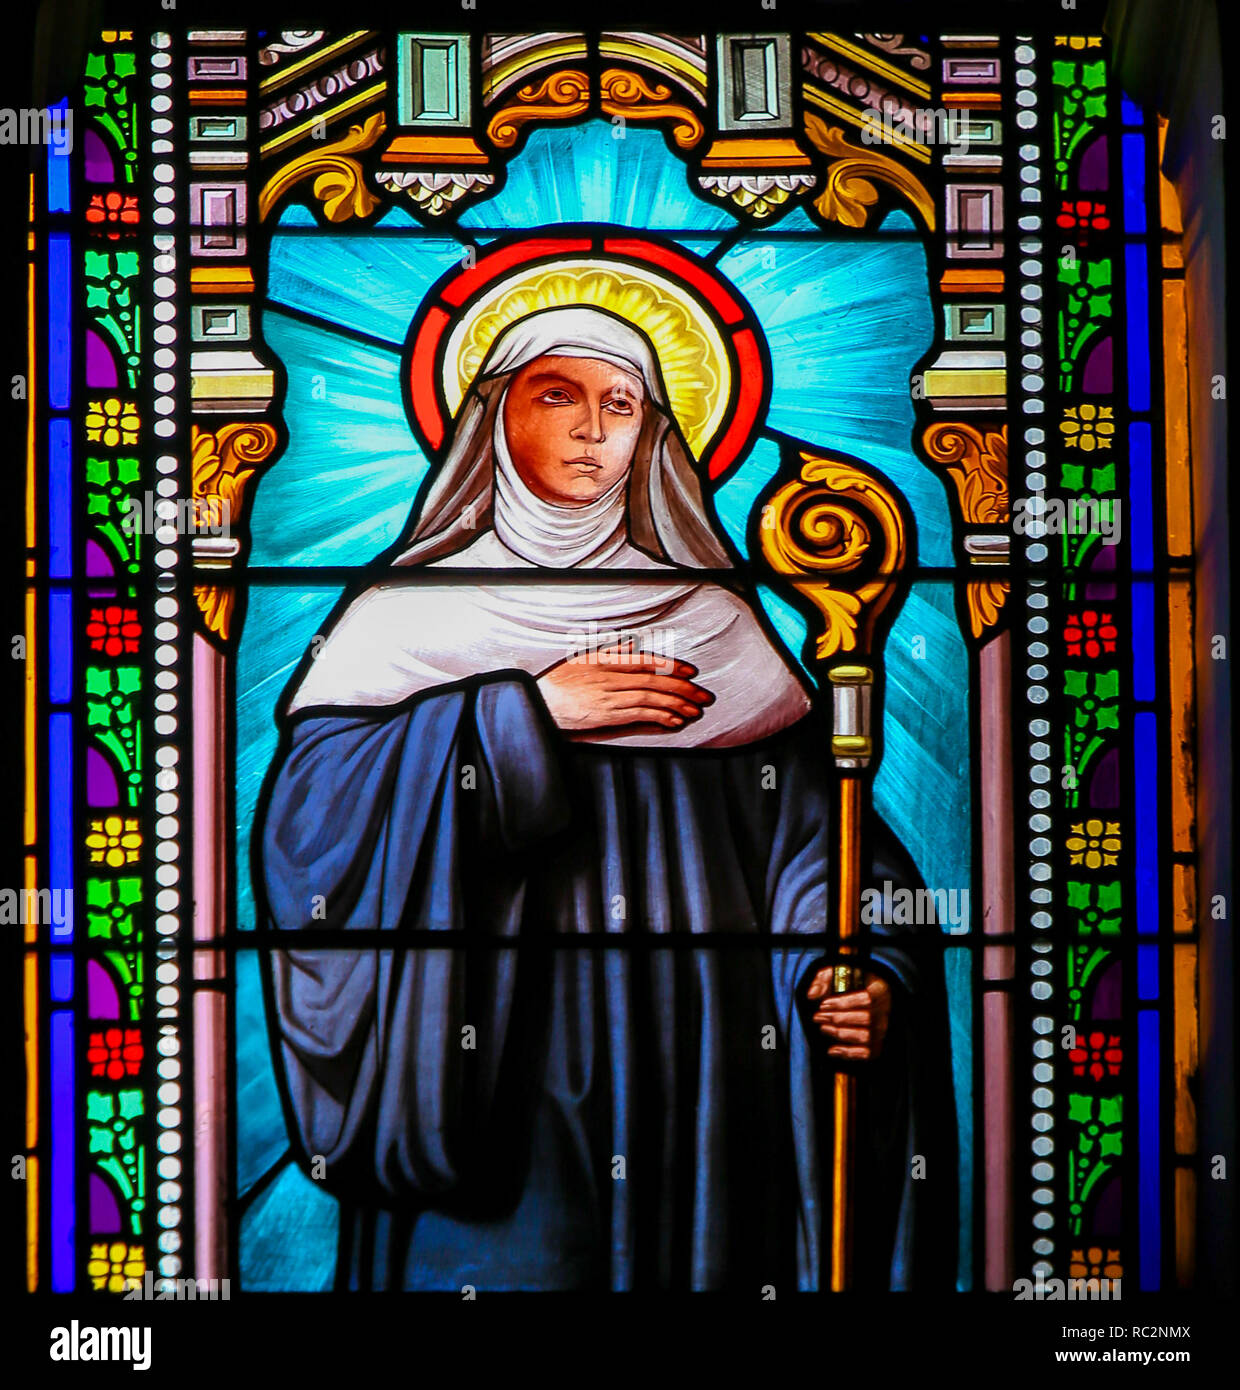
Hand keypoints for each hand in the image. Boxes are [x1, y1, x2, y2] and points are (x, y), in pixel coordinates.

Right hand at [536, 646, 713, 734]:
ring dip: (676, 704)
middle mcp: (611, 677)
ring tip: (694, 710)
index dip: (671, 665)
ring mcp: (610, 697)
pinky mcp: (607, 715)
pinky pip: (638, 714)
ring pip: (650, 697)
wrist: (539, 701)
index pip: (646, 660)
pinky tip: (673, 721)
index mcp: (606, 660)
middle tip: (703, 695)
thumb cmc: (558, 681)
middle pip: (654, 680)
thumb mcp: (583, 658)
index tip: (691, 671)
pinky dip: (658, 717)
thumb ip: (610, 651)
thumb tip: (632, 645)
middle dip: (683, 688)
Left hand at [805, 970, 891, 1059]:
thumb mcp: (834, 972)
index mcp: (880, 988)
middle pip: (868, 1019)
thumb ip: (823, 980)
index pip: (869, 998)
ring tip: (823, 1028)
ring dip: (842, 1035)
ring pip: (868, 1037)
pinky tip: (832, 1050)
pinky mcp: (877, 1043)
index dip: (846, 1003)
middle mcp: (886, 1009)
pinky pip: (869, 1053)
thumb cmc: (845, 980)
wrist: (854, 991)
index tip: (824, 1004)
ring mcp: (883, 1028)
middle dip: (839, 1019)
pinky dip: (850, 1054)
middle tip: (818, 1017)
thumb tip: (812, 994)